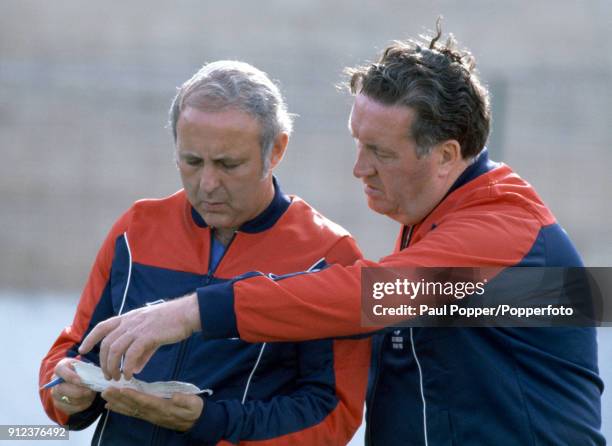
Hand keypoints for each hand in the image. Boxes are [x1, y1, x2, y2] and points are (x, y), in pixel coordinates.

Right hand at [50, 358, 96, 414]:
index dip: (70, 376)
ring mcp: (55, 394)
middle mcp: (55, 381)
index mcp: (61, 367)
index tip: (81, 381)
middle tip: (90, 391)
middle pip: (60, 388)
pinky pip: (69, 408)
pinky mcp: (60, 405)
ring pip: (66, 400)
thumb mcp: (85, 366)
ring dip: (81, 399)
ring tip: (91, 395)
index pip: (60, 369)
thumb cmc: (83, 372)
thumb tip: (93, 377)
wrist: (80, 380)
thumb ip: (87, 370)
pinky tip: (88, 400)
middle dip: (78, 391)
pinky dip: (81, 405)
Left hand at [78, 294, 200, 379]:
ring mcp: (137, 328)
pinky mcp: (147, 335)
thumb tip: (135, 368)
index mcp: (129, 318)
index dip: (90, 338)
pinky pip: (131, 354)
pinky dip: (128, 367)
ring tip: (117, 378)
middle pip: (107, 343)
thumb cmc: (172, 321)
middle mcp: (129, 322)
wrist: (187, 313)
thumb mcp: (152, 333)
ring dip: (113, 366)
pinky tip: (130, 375)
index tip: (82, 350)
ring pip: (115, 350)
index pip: (103, 326)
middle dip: (103, 362)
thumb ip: (142, 351)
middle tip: (108, 375)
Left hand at [101, 388, 203, 431]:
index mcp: (164, 408)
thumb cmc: (194, 410)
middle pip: (134, 406)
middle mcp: (154, 414)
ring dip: (117, 403)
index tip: (122, 389)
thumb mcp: (194, 403)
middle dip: (119, 399)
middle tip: (106, 391)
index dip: (133, 396)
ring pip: (131, 410)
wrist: (195, 422)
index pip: (146, 401)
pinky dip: (121, 409)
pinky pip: (133, 412)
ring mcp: (150, 416)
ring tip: (105, 397)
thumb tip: (176, 396)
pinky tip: (112, 405)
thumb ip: (186, 400)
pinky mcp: (149, 415)